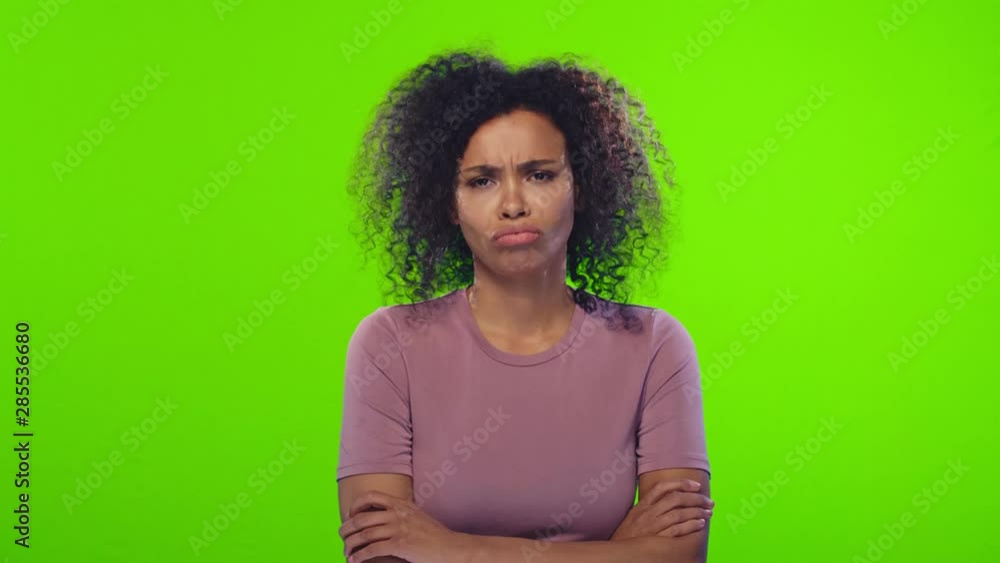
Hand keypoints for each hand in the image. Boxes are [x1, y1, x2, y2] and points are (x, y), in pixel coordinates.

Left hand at [339, 491, 468, 562]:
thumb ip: (402, 512)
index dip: (356, 505)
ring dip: (351, 545)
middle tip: (342, 537)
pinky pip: (372, 549)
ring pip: (364, 534)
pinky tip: (355, 561)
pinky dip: (360, 556)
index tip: (350, 515)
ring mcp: (399, 528)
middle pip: (362, 517)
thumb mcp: (417, 515)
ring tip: (346, 552)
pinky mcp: (400, 545)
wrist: (450, 547)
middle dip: (347, 528)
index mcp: (401, 504)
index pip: (371, 496)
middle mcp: (397, 513)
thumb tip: (385, 515)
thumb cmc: (435, 534)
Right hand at [609, 479, 713, 540]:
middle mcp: (647, 513)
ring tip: (709, 512)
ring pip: (679, 513)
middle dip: (696, 498)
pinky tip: (701, 524)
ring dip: (697, 511)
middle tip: (709, 501)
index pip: (662, 487)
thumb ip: (648, 506)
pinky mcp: (657, 540)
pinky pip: (677, 530)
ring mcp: (652, 527)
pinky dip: (691, 525)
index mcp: (642, 505)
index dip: (681, 483)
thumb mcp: (634, 516)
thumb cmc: (627, 535)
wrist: (617, 553)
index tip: (696, 485)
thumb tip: (668, 497)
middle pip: (675, 499)